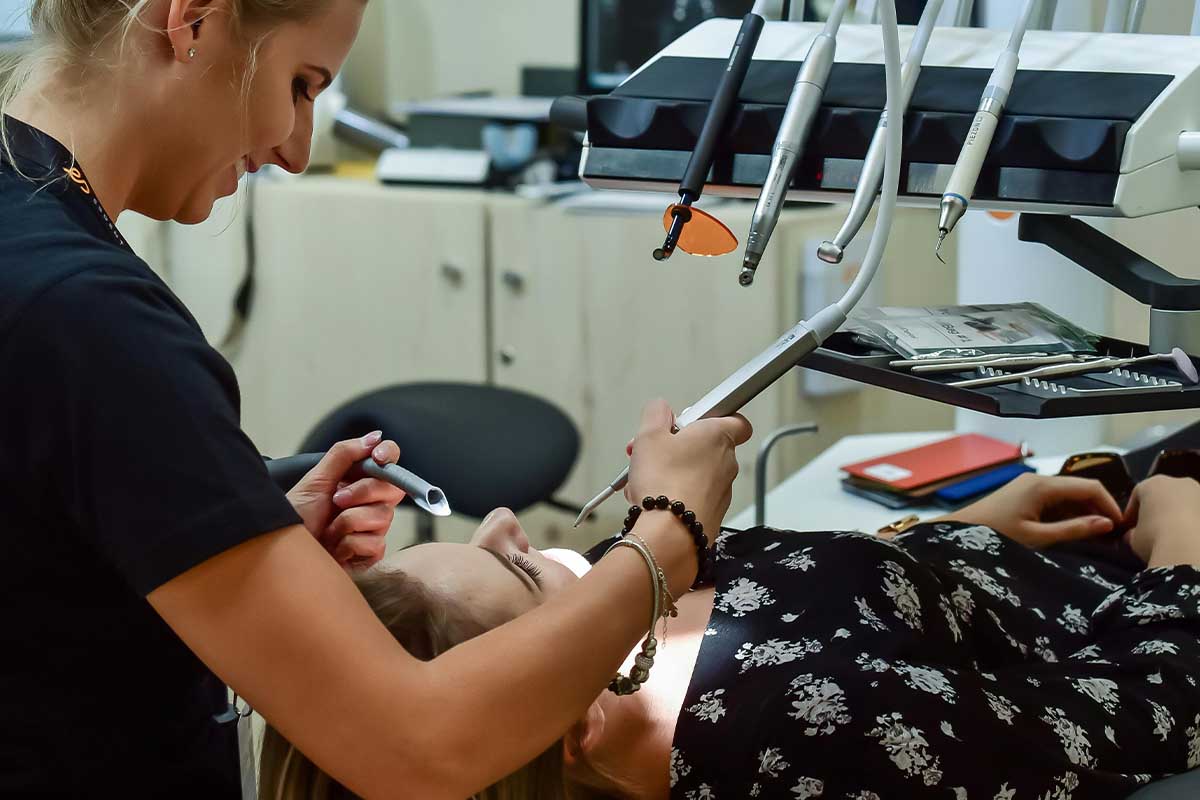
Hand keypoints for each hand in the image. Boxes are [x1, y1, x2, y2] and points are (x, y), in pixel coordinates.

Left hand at [286, 431, 406, 567]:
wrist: (285, 551)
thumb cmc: (297, 517)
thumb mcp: (316, 479)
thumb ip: (344, 454)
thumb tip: (374, 436)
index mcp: (359, 480)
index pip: (389, 460)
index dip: (389, 455)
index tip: (377, 456)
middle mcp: (371, 502)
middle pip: (392, 488)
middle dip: (361, 492)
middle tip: (336, 500)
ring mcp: (374, 528)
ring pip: (383, 516)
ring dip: (348, 522)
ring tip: (329, 529)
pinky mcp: (372, 553)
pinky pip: (375, 543)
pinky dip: (348, 544)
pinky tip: (335, 547)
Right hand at [625, 399, 752, 533]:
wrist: (669, 533)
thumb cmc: (663, 482)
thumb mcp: (649, 435)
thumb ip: (656, 413)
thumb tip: (660, 408)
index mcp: (718, 436)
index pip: (736, 419)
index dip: (714, 417)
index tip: (691, 422)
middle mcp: (727, 462)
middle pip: (706, 446)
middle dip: (678, 447)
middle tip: (654, 450)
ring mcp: (722, 490)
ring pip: (697, 473)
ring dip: (673, 472)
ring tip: (646, 478)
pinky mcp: (713, 513)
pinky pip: (693, 496)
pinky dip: (675, 494)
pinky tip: (653, 499)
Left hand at [934, 473, 1121, 549]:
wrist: (958, 533)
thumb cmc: (995, 536)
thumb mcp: (1038, 537)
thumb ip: (1074, 529)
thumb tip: (1107, 524)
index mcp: (1043, 485)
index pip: (1090, 486)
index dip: (1110, 505)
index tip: (1122, 527)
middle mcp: (1038, 479)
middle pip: (1081, 488)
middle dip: (1099, 508)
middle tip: (1113, 534)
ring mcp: (1030, 485)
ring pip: (1069, 494)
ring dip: (1085, 512)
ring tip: (1098, 536)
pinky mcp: (1024, 494)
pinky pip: (1055, 499)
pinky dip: (1069, 513)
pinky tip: (1075, 531)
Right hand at [1125, 475, 1199, 566]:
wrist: (1188, 549)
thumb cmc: (1155, 537)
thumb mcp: (1134, 538)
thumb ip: (1133, 532)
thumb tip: (1133, 535)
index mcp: (1153, 483)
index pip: (1138, 495)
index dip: (1132, 513)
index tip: (1129, 528)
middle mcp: (1178, 482)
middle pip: (1164, 496)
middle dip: (1158, 511)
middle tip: (1152, 531)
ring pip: (1184, 504)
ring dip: (1178, 517)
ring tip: (1173, 537)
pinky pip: (1197, 516)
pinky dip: (1193, 525)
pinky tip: (1188, 540)